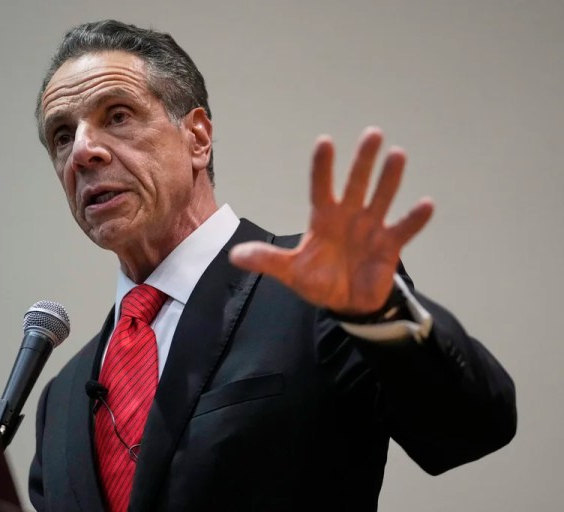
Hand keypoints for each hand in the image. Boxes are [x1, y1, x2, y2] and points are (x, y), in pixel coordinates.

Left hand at [229, 127, 433, 314]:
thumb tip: (234, 256)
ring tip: (398, 154)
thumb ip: (267, 260)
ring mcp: (372, 228)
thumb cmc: (318, 280)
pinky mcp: (390, 245)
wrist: (346, 303)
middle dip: (363, 161)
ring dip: (389, 179)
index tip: (325, 142)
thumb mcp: (290, 271)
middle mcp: (350, 216)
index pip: (321, 187)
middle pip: (357, 184)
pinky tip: (426, 204)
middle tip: (373, 133)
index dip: (323, 167)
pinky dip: (415, 219)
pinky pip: (404, 229)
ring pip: (382, 198)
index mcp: (324, 218)